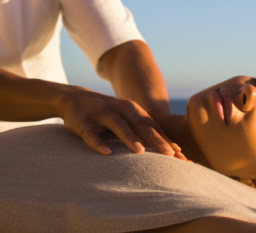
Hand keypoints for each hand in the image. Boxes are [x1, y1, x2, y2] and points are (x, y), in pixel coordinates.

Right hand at [59, 88, 186, 159]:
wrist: (75, 98)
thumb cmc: (109, 115)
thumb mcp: (127, 119)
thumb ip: (145, 132)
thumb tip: (172, 151)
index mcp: (133, 110)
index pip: (154, 127)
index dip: (168, 141)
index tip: (181, 156)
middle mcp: (120, 109)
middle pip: (141, 125)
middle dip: (157, 140)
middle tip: (171, 155)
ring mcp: (102, 114)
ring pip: (118, 126)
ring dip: (129, 138)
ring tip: (140, 152)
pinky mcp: (84, 122)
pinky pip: (92, 134)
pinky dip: (99, 143)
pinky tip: (107, 153)